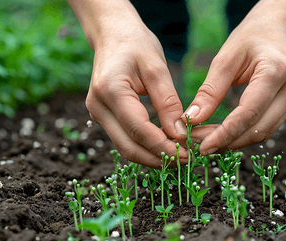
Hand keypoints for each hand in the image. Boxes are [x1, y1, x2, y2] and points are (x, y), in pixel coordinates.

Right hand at [78, 2, 187, 167]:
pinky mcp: (104, 117)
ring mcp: (98, 114)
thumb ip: (168, 102)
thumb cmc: (136, 44)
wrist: (112, 34)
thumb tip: (180, 135)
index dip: (163, 147)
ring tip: (180, 157)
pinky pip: (125, 138)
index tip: (187, 155)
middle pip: (129, 146)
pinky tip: (166, 147)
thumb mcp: (157, 68)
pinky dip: (146, 146)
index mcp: (110, 91)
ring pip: (126, 147)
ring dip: (152, 156)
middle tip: (186, 162)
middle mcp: (98, 107)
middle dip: (158, 158)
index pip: (139, 130)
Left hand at [182, 1, 285, 155]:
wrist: (281, 26)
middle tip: (198, 145)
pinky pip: (267, 127)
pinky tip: (224, 135)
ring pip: (263, 133)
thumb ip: (210, 90)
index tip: (201, 147)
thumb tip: (192, 119)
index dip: (224, 134)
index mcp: (276, 71)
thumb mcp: (226, 57)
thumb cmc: (252, 36)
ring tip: (207, 141)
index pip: (248, 114)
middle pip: (258, 129)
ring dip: (234, 141)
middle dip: (227, 141)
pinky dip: (244, 134)